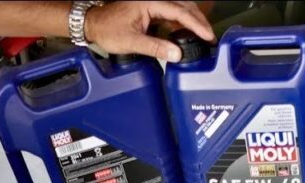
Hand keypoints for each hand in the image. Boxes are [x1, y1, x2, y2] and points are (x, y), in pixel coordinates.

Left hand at [85, 1, 215, 62]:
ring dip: (193, 20)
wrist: (94, 24)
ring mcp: (153, 3)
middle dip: (199, 21)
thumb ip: (155, 47)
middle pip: (184, 6)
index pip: (180, 11)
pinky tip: (188, 32)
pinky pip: (173, 12)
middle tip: (210, 37)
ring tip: (204, 35)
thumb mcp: (131, 42)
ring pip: (180, 7)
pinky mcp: (152, 8)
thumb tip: (176, 54)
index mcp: (149, 2)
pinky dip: (184, 21)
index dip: (196, 24)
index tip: (208, 36)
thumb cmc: (108, 30)